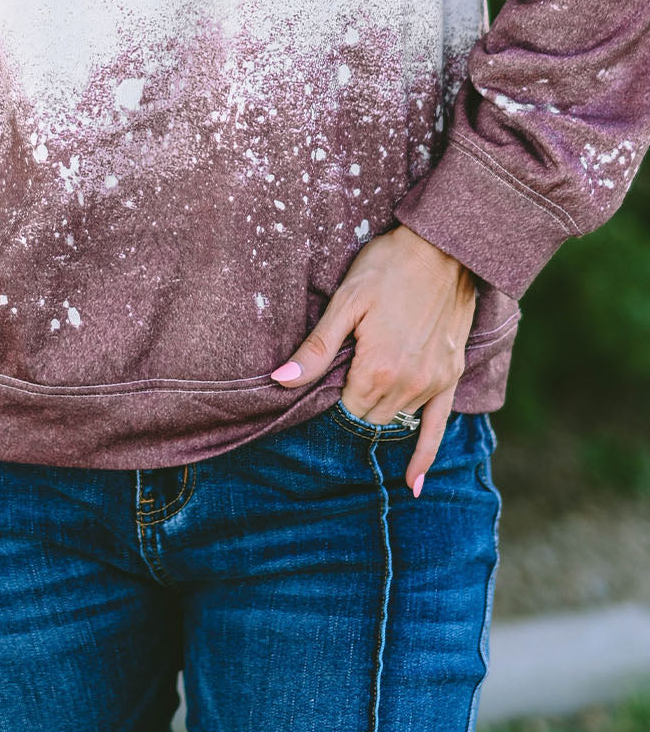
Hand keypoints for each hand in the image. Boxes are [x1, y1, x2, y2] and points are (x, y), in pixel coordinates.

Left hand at [270, 224, 477, 493]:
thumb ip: (317, 349)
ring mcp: (433, 383)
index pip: (345, 409)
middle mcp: (409, 385)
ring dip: (379, 412)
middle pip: (369, 417)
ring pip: (396, 419)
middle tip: (341, 384)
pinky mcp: (450, 375)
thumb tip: (280, 382)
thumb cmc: (388, 266)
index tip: (325, 383)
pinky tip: (413, 484)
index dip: (331, 398)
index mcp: (378, 370)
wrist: (444, 247)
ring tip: (366, 392)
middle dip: (353, 407)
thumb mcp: (345, 302)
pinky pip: (437, 426)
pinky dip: (424, 454)